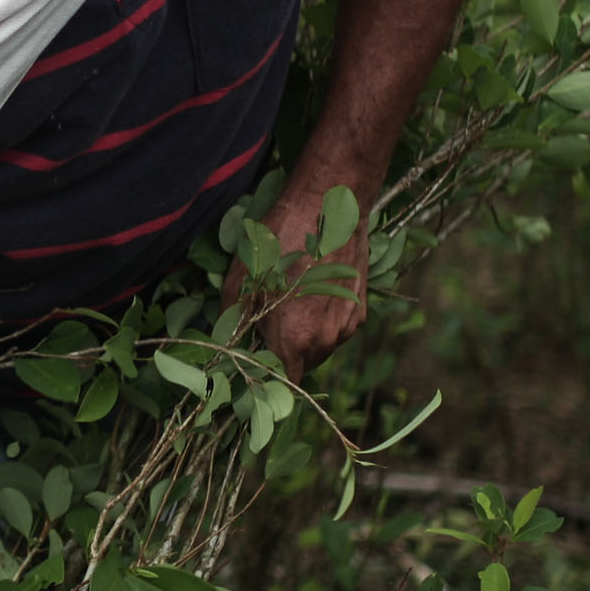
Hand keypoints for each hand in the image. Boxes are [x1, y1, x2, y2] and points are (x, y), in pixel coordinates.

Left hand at [227, 181, 370, 376]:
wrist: (329, 207)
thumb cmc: (279, 241)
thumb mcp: (241, 282)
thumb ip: (233, 323)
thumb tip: (229, 345)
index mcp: (294, 340)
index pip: (282, 383)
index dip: (267, 380)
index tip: (255, 368)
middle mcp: (326, 340)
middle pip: (301, 366)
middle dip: (283, 354)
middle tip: (266, 327)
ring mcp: (347, 325)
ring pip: (321, 348)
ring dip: (304, 338)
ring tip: (290, 305)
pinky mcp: (360, 308)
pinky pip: (337, 329)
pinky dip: (323, 321)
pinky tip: (311, 294)